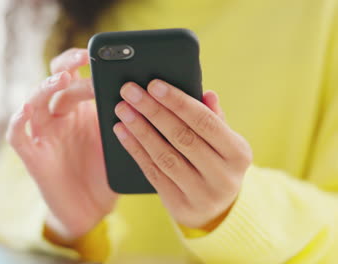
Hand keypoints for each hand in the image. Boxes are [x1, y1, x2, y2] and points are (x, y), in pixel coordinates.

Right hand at [6, 48, 116, 243]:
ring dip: (44, 89)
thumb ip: (123, 116)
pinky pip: (18, 136)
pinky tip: (25, 112)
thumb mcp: (118, 139)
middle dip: (67, 69)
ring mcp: (44, 135)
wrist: (93, 209)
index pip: (75, 76)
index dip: (81, 61)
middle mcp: (60, 117)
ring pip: (34, 103)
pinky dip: (18, 122)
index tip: (98, 54)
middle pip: (54, 83)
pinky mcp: (33, 156)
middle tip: (82, 62)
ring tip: (59, 80)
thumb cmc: (106, 172)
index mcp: (81, 109)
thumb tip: (146, 91)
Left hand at [113, 80, 251, 228]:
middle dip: (153, 111)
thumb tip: (207, 93)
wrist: (215, 210)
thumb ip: (214, 118)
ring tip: (122, 109)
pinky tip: (122, 132)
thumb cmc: (216, 163)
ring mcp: (201, 194)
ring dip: (140, 130)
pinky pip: (153, 172)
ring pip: (164, 156)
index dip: (178, 102)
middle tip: (129, 91)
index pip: (205, 121)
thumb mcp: (224, 142)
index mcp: (238, 154)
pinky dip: (135, 150)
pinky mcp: (179, 205)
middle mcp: (223, 176)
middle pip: (182, 137)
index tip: (153, 84)